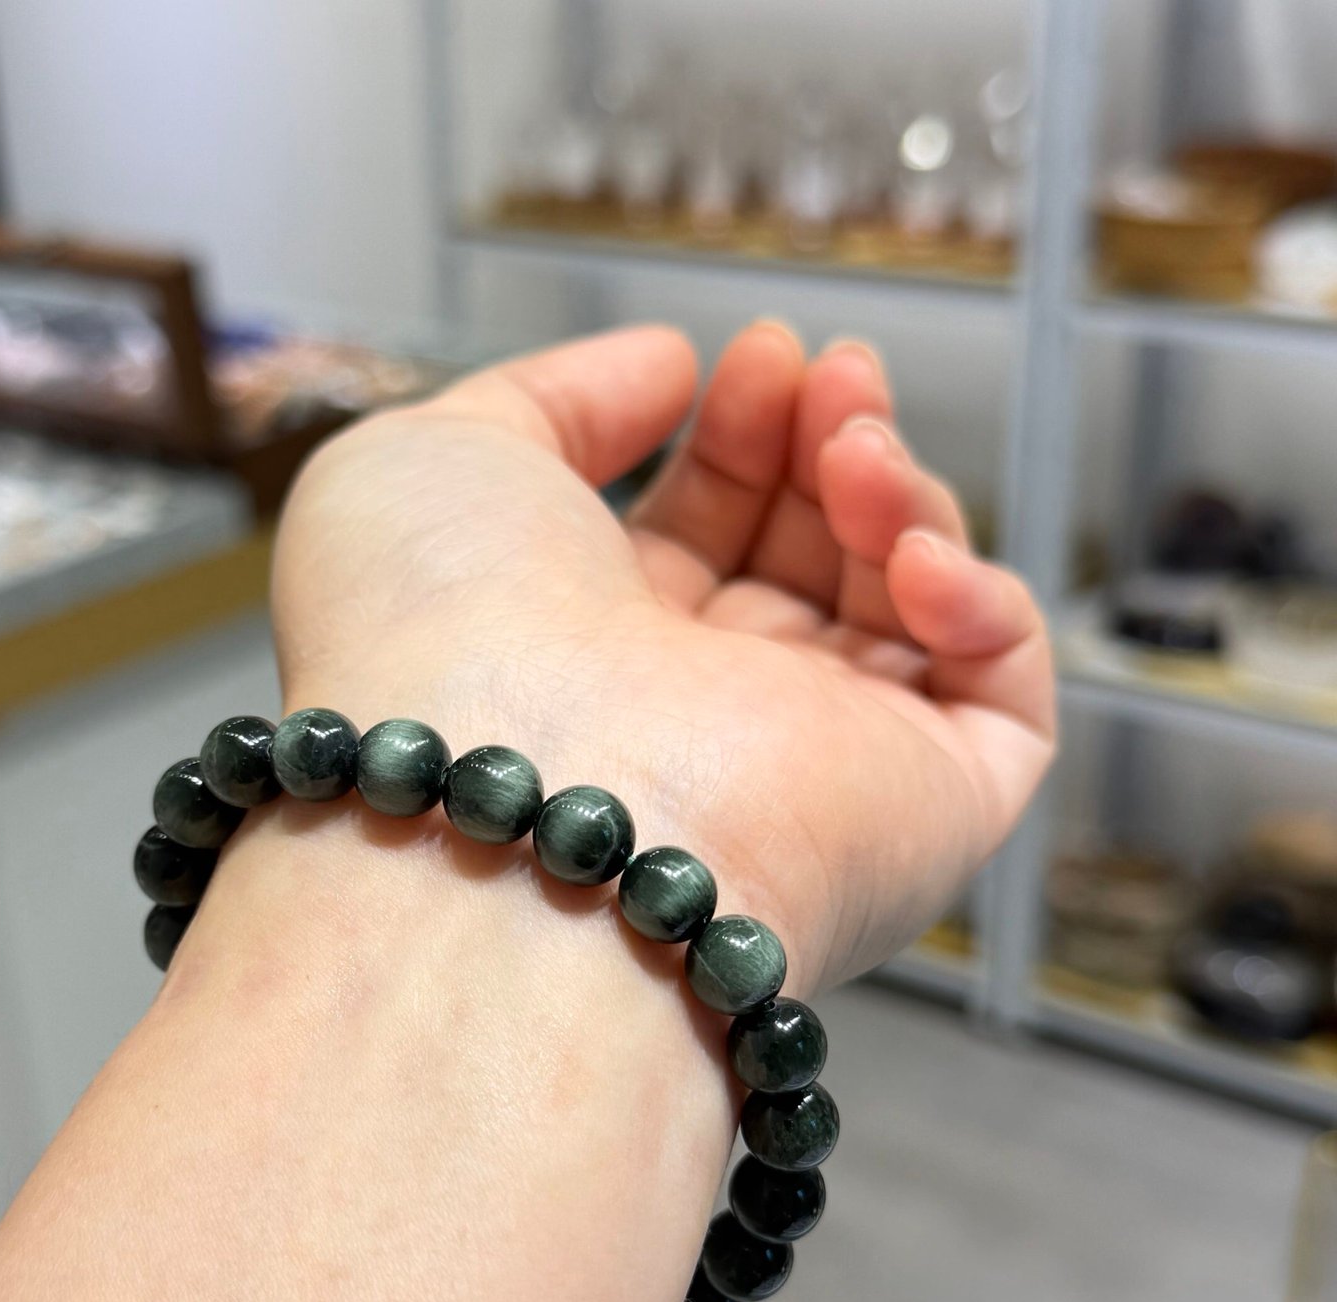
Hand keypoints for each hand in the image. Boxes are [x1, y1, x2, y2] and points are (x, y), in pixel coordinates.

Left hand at [273, 322, 1053, 990]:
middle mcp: (707, 718)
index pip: (704, 535)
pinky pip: (999, 696)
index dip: (741, 434)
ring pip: (906, 611)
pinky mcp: (926, 814)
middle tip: (826, 372)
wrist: (512, 799)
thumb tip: (668, 366)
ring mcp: (819, 768)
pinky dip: (979, 602)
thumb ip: (552, 397)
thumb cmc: (435, 632)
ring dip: (896, 495)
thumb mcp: (439, 459)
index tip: (751, 355)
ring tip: (854, 447)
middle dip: (827, 441)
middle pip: (809, 560)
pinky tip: (909, 558)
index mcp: (599, 653)